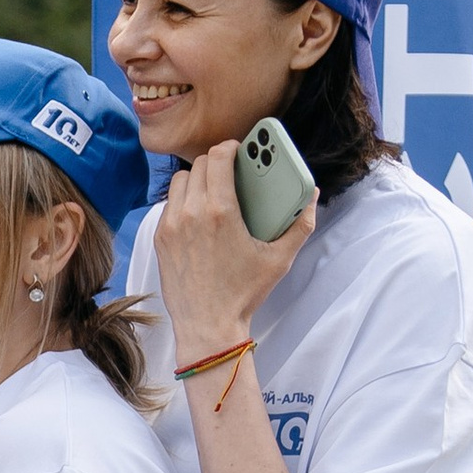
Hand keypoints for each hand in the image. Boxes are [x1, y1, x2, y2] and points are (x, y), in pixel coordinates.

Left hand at [154, 141, 313, 364]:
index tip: (239, 149)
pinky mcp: (161, 238)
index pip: (218, 157)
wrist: (208, 325)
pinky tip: (198, 211)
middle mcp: (191, 213)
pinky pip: (169, 204)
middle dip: (216, 162)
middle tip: (231, 170)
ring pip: (180, 182)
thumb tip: (311, 197)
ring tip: (213, 189)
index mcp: (221, 211)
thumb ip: (301, 223)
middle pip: (199, 165)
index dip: (230, 147)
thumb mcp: (280, 258)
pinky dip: (183, 200)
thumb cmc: (244, 293)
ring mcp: (172, 225)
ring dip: (196, 178)